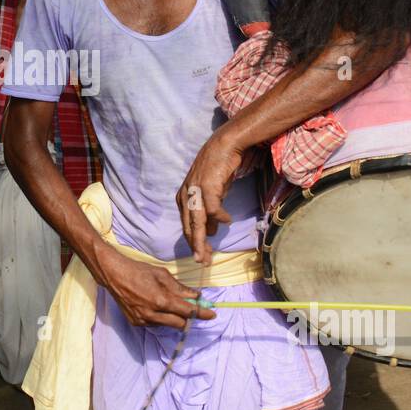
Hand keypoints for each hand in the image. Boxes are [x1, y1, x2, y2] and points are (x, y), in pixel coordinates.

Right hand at [96, 250, 214, 329]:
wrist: (114, 275)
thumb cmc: (139, 271)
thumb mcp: (162, 275)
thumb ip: (180, 288)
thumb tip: (196, 296)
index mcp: (161, 300)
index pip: (187, 311)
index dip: (201, 313)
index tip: (212, 314)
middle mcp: (152, 314)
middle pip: (180, 324)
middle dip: (188, 318)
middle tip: (190, 309)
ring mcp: (143, 320)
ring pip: (167, 325)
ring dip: (173, 317)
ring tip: (166, 302)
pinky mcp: (136, 323)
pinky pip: (155, 324)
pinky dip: (160, 317)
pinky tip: (154, 305)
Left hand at [177, 128, 245, 265]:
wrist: (223, 146)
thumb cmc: (218, 170)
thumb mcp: (211, 194)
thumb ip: (208, 212)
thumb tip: (211, 232)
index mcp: (183, 199)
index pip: (187, 226)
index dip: (194, 242)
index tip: (202, 256)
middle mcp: (186, 196)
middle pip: (190, 228)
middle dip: (197, 247)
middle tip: (203, 262)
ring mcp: (195, 192)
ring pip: (197, 224)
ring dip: (202, 241)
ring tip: (207, 255)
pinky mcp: (207, 188)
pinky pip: (213, 209)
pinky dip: (220, 217)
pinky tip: (227, 221)